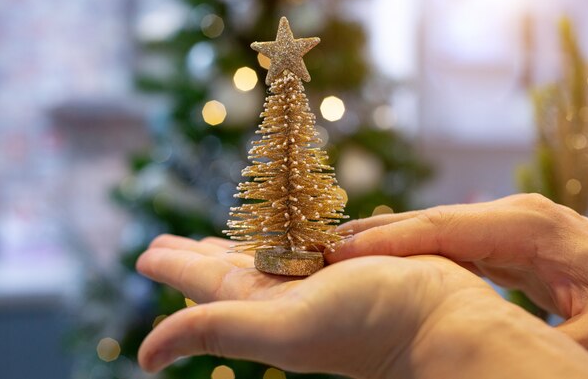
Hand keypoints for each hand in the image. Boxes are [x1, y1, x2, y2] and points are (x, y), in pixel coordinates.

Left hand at [135, 235, 503, 377]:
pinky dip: (285, 234)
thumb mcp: (281, 329)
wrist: (442, 318)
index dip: (173, 267)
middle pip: (227, 270)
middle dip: (197, 255)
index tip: (146, 252)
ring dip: (236, 243)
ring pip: (264, 254)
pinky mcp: (348, 260)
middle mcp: (285, 295)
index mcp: (262, 309)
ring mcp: (317, 277)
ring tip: (215, 234)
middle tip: (167, 240)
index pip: (204, 284)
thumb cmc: (368, 324)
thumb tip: (145, 356)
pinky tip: (282, 230)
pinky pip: (304, 242)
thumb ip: (213, 332)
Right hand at [328, 193, 587, 361]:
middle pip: (431, 221)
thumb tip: (464, 350)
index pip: (444, 229)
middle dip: (375, 234)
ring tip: (337, 255)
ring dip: (386, 243)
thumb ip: (529, 344)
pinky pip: (451, 243)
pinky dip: (412, 253)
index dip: (388, 242)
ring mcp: (512, 227)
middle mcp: (517, 218)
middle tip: (318, 248)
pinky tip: (382, 264)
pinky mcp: (510, 242)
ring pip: (435, 230)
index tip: (337, 254)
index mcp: (534, 230)